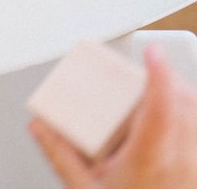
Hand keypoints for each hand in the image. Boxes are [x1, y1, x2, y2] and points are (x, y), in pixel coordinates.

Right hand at [30, 45, 196, 187]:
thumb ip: (59, 154)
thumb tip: (39, 126)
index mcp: (150, 157)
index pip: (160, 104)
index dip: (158, 71)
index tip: (152, 50)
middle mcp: (182, 161)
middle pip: (186, 105)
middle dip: (170, 81)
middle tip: (152, 68)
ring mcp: (194, 169)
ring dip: (184, 99)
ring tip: (167, 92)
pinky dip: (191, 120)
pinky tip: (180, 123)